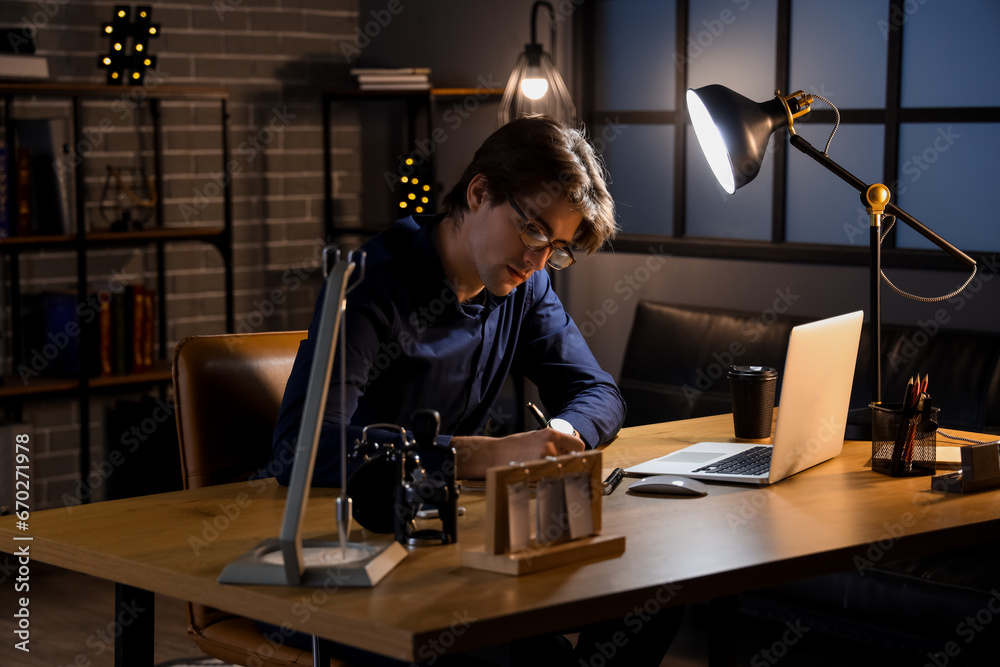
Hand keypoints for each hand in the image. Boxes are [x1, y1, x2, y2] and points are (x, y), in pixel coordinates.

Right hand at [452, 428, 584, 478]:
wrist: (494, 454)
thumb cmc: (513, 446)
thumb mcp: (536, 437)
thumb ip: (553, 443)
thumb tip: (569, 452)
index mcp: (552, 434)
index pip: (579, 446)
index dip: (577, 452)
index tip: (573, 456)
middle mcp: (551, 446)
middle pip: (573, 460)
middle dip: (567, 463)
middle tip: (556, 465)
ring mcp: (544, 460)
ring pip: (562, 470)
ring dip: (556, 471)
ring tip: (542, 469)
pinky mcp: (538, 472)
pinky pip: (550, 478)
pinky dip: (547, 478)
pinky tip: (535, 474)